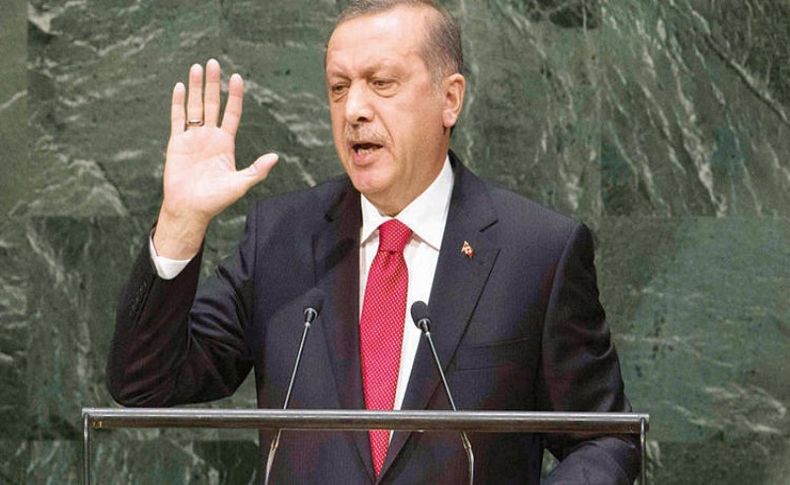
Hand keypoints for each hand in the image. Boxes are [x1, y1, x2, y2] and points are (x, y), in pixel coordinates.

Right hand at [154, 59, 277, 258]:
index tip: (237, 78)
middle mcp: (209, 136)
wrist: (190, 209)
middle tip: (213, 62)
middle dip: (213, 83)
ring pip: (194, 106)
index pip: (231, 113)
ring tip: (197, 67)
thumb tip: (275, 157)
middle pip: (212, 103)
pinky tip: (179, 87)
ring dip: (195, 87)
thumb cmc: (215, 200)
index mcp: (225, 143)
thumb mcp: (240, 183)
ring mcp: (192, 138)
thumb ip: (257, 170)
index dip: (234, 95)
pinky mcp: (177, 143)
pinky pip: (177, 119)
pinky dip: (178, 103)